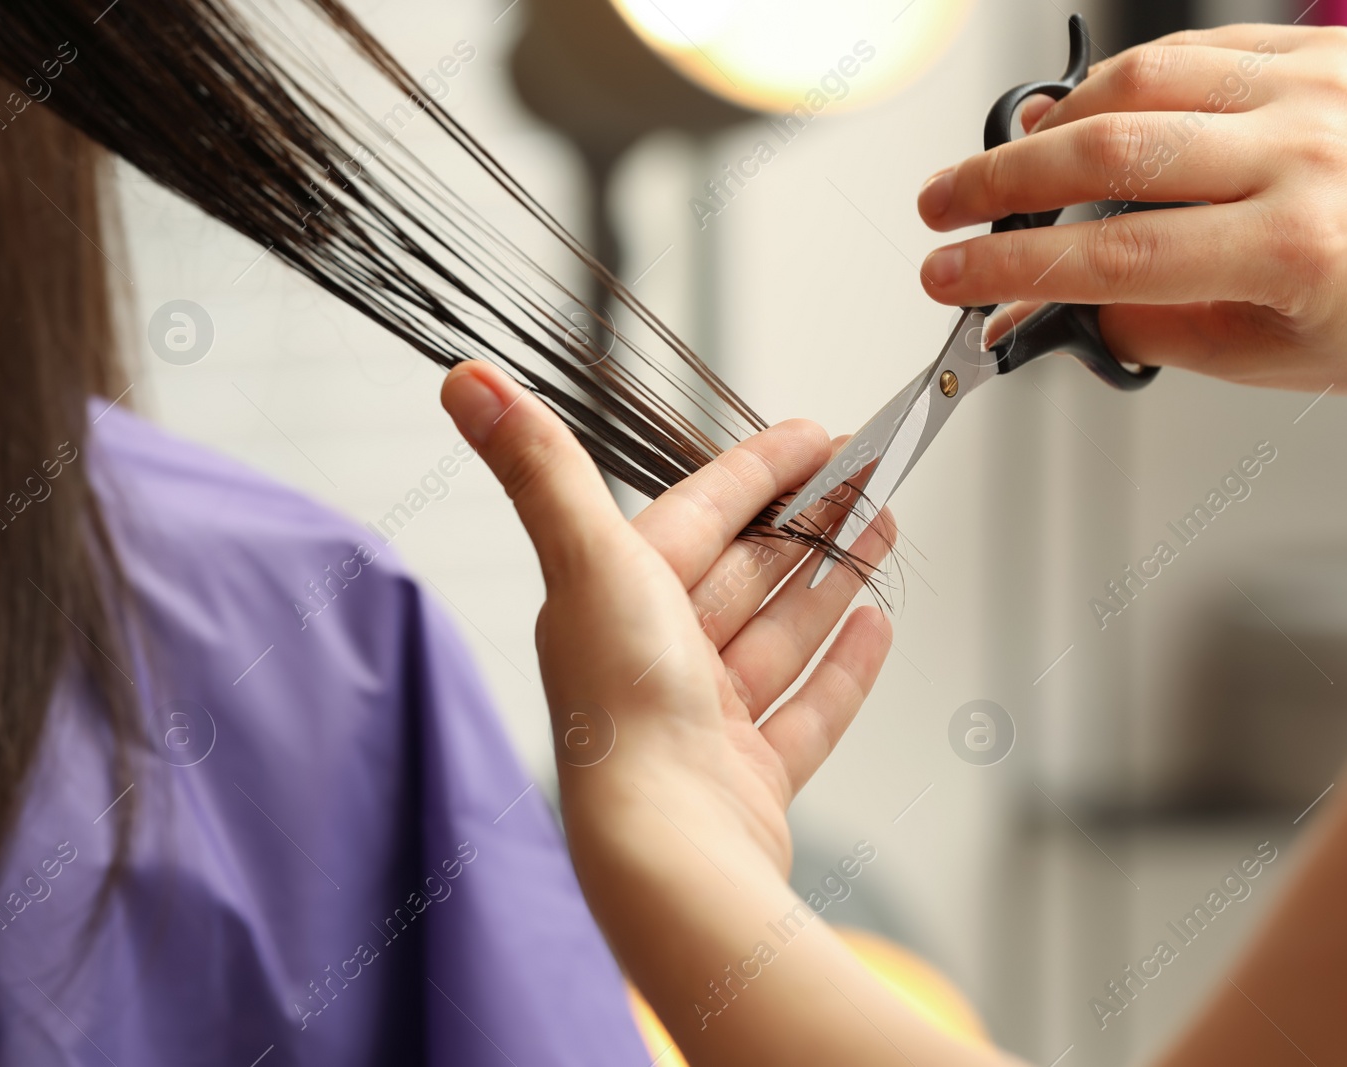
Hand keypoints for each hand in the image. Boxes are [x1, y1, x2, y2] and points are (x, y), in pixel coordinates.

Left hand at [438, 361, 893, 882]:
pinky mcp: (751, 777)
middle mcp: (655, 661)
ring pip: (780, 633)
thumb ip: (543, 466)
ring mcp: (707, 724)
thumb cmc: (622, 711)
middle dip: (809, 520)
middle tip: (872, 475)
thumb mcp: (588, 560)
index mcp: (614, 605)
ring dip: (831, 580)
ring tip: (884, 529)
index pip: (697, 515)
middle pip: (747, 572)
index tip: (814, 435)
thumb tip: (462, 378)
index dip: (755, 471)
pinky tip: (876, 626)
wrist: (668, 849)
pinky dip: (842, 668)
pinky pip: (807, 710)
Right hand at [917, 24, 1346, 395]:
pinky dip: (1122, 85)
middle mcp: (1309, 154)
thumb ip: (1148, 324)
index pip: (1116, 254)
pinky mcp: (1319, 51)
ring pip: (1141, 78)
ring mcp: (1316, 89)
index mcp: (1299, 250)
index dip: (1012, 266)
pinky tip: (1089, 121)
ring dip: (1054, 123)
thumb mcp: (1263, 362)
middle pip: (1112, 149)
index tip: (950, 274)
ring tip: (1016, 164)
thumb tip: (1049, 300)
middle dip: (1002, 180)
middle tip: (943, 204)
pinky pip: (1191, 50)